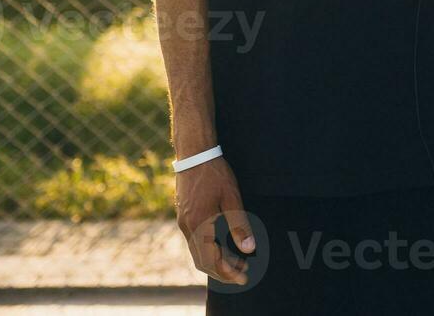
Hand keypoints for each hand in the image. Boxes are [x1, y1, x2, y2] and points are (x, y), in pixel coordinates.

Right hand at [176, 155, 253, 284]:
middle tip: (244, 272)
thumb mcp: (232, 197)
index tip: (244, 278)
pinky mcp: (185, 217)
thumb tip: (249, 249)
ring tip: (239, 261)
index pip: (212, 260)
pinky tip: (224, 246)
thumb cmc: (214, 173)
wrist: (194, 154)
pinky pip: (196, 242)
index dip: (228, 272)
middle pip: (203, 261)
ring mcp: (184, 222)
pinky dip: (210, 250)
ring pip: (198, 253)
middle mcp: (188, 227)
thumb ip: (240, 225)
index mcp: (199, 224)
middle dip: (223, 270)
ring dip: (217, 260)